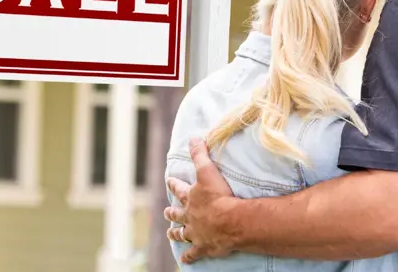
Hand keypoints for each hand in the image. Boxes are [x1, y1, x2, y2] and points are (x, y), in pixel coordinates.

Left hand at [163, 138, 236, 263]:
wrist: (229, 221)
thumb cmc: (219, 196)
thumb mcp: (208, 171)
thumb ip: (200, 154)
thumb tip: (192, 138)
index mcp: (191, 197)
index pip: (179, 188)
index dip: (174, 183)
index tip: (169, 180)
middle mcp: (189, 216)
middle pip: (177, 214)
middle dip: (172, 212)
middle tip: (167, 211)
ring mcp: (195, 233)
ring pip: (181, 234)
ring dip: (176, 233)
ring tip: (171, 234)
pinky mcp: (203, 247)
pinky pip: (193, 254)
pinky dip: (188, 256)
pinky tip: (184, 260)